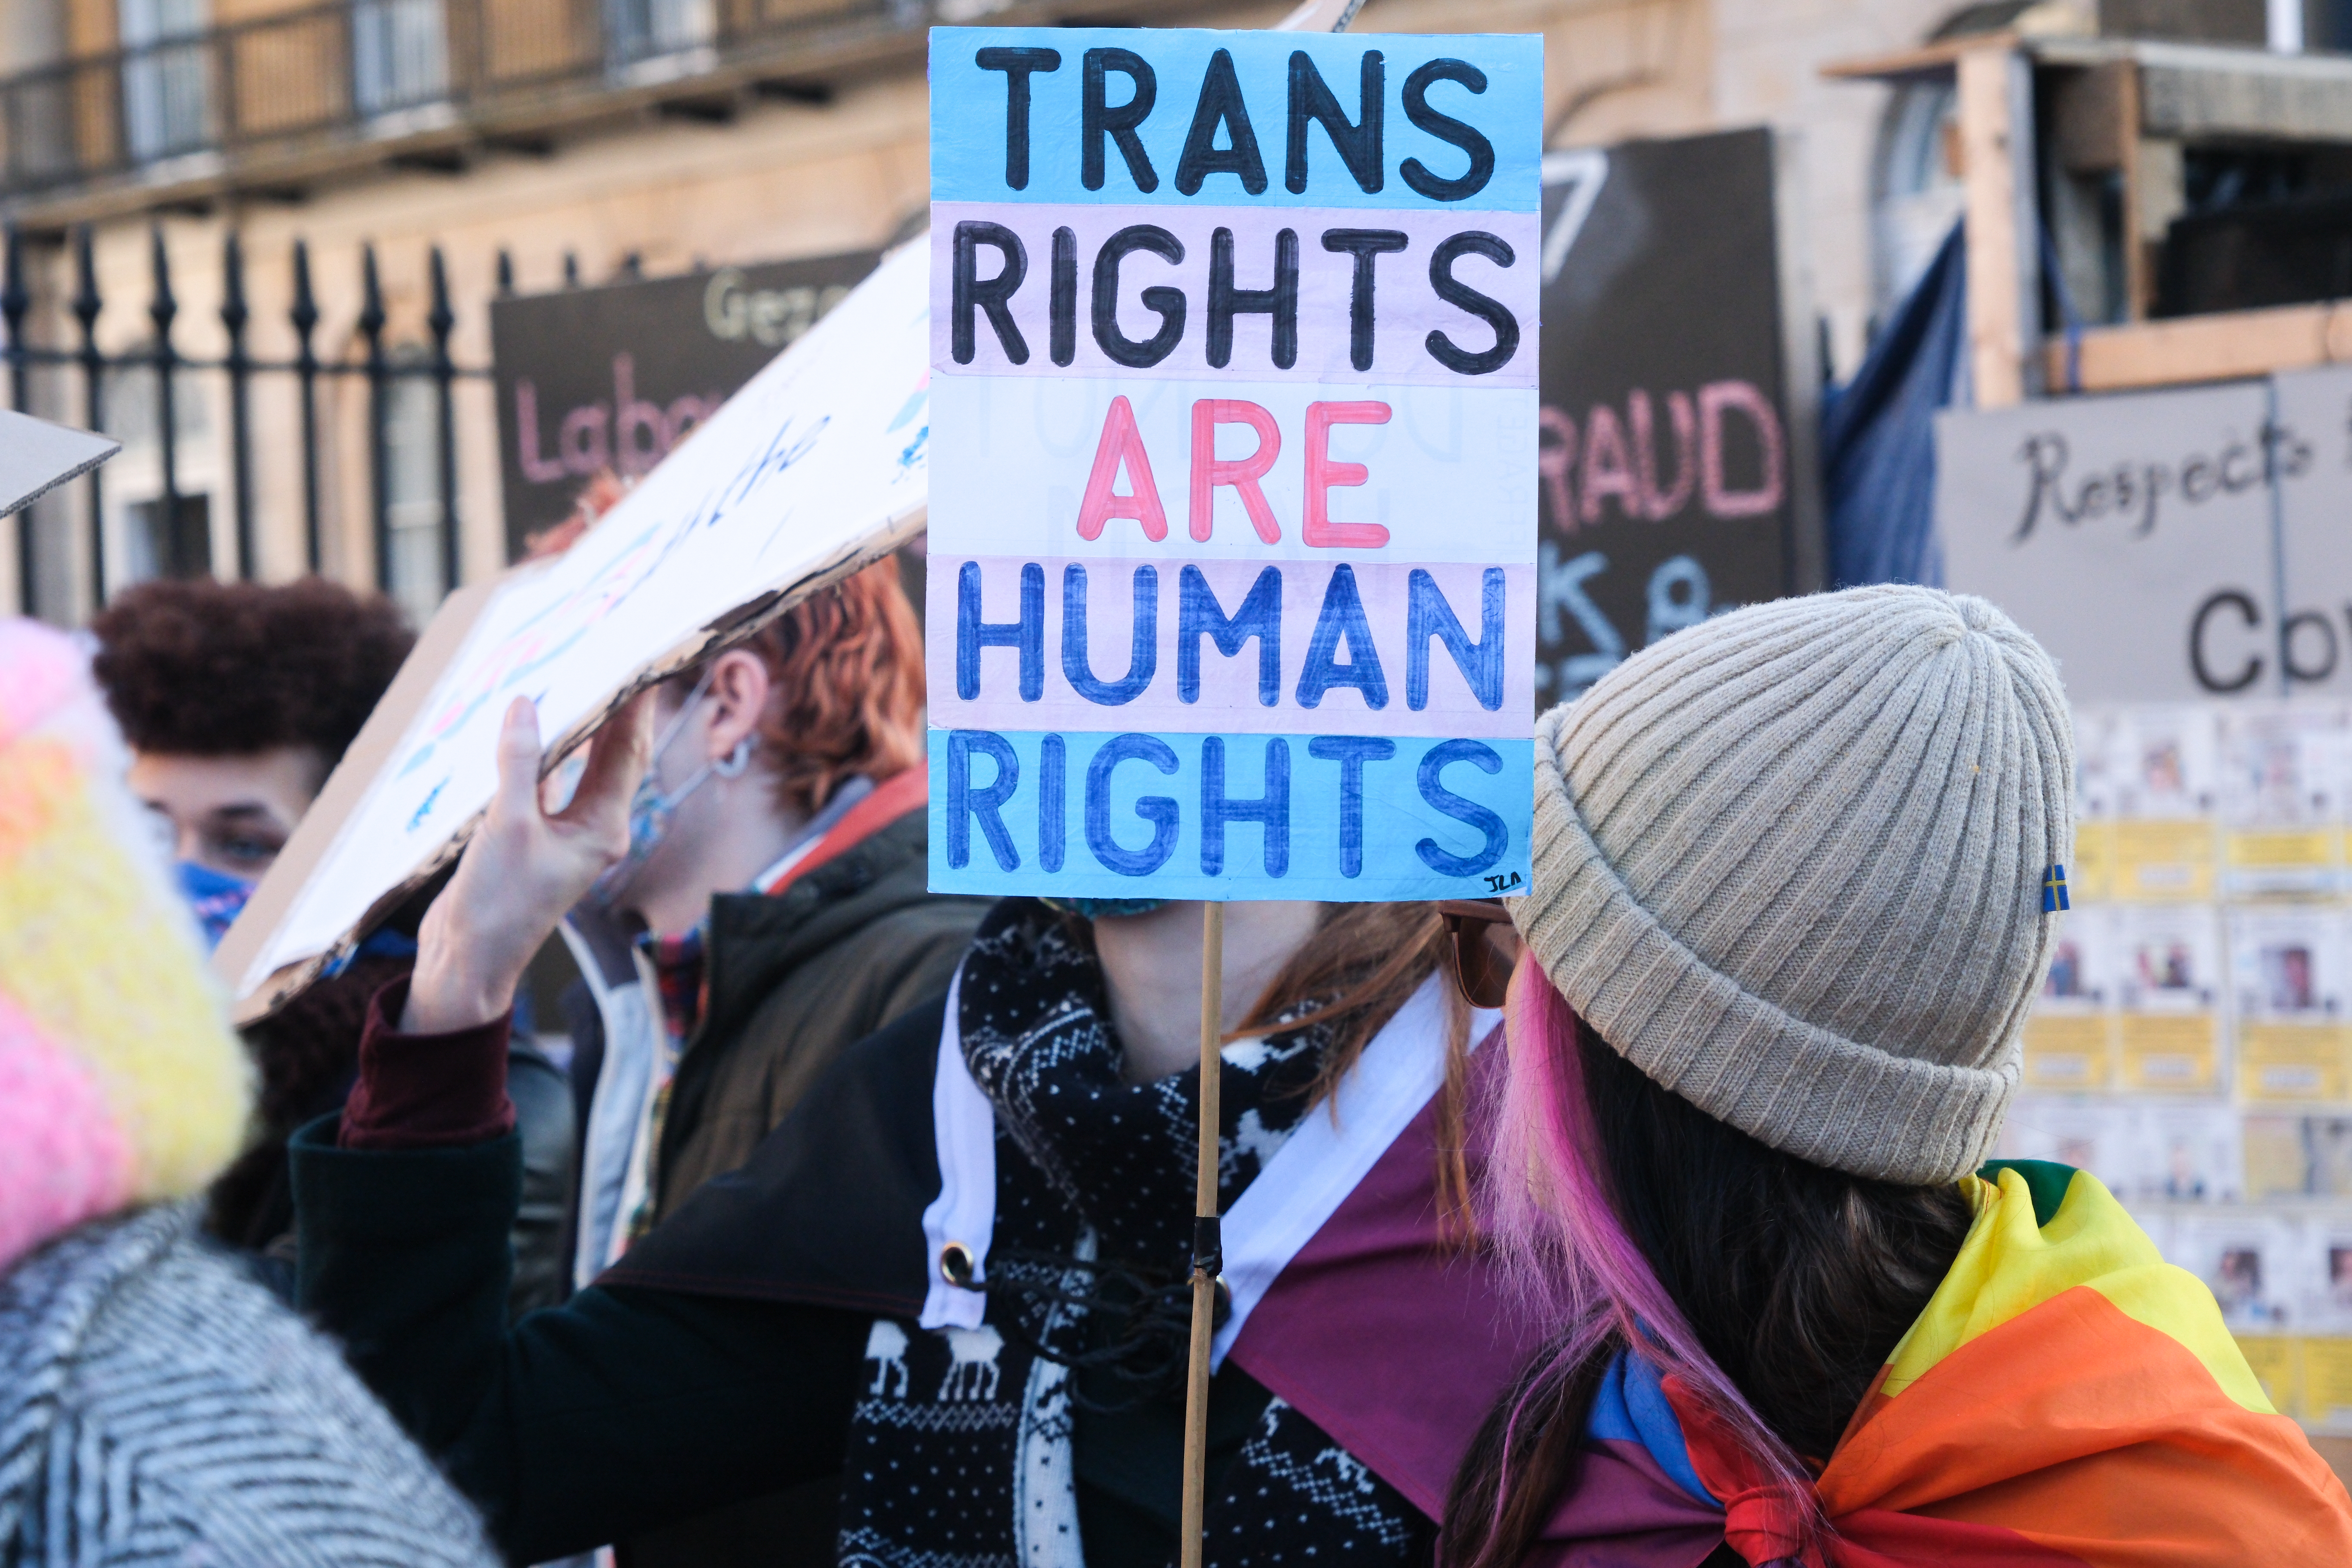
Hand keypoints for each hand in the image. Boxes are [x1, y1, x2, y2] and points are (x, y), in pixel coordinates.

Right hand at [402, 693, 652, 1034]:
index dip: (637, 705)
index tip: (643, 660)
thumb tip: (525, 707)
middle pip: (611, 753)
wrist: (468, 961)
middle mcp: (594, 829)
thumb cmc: (496, 906)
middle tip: (608, 655)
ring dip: (572, 726)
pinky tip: (522, 725)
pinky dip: (535, 753)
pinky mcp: (532, 836)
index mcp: (605, 829)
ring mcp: (565, 833)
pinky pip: (543, 782)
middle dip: (612, 707)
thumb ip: (518, 765)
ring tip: (567, 677)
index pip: (629, 752)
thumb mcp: (506, 827)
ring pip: (576, 766)